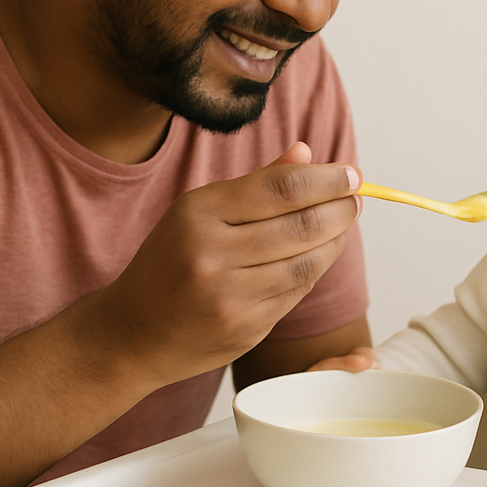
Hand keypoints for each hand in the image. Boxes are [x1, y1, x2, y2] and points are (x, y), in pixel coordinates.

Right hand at [89, 142, 362, 388]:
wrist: (131, 334)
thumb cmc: (170, 261)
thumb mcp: (198, 211)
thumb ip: (256, 183)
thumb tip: (306, 152)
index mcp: (199, 213)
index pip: (281, 188)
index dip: (326, 179)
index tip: (351, 174)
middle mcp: (213, 254)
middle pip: (301, 225)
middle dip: (340, 208)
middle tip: (355, 198)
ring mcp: (229, 297)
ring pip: (307, 263)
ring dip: (336, 240)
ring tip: (345, 222)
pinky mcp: (245, 329)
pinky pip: (296, 294)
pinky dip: (316, 270)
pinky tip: (321, 254)